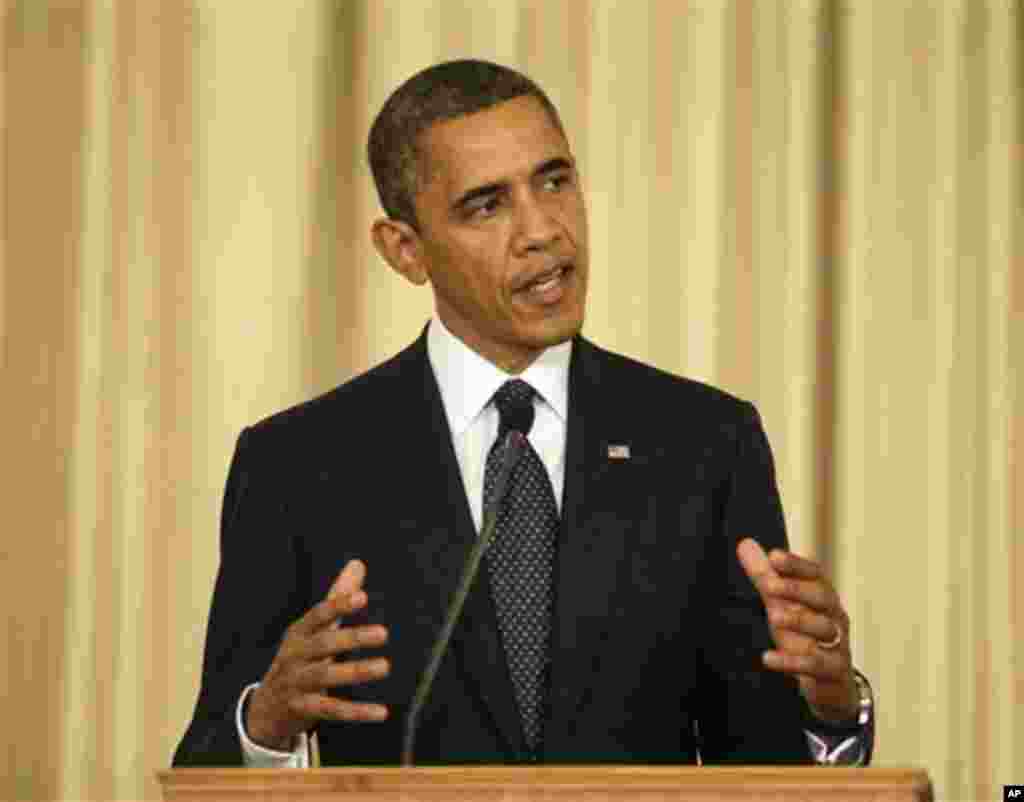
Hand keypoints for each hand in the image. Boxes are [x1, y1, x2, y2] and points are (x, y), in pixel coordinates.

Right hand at [246, 559, 390, 749]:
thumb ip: (337, 598)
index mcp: (299, 633)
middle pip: (323, 644)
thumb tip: (357, 563)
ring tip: (384, 666)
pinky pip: (331, 710)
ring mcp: (296, 683)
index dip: (339, 605)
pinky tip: (381, 712)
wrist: (266, 708)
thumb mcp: (314, 629)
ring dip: (355, 671)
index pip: (318, 615)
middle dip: (352, 638)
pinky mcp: (302, 709)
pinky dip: (356, 712)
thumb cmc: (299, 659)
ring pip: (325, 676)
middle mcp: (294, 656)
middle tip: (384, 633)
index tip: (363, 596)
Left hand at [736, 538, 858, 724]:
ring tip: (773, 617)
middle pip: (822, 597)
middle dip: (796, 589)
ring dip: (798, 621)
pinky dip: (792, 662)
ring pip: (824, 629)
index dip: (796, 564)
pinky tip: (769, 658)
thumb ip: (765, 577)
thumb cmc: (806, 635)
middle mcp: (834, 616)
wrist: (831, 681)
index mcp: (823, 596)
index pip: (815, 574)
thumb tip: (745, 543)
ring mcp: (837, 643)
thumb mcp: (783, 605)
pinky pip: (816, 664)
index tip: (774, 556)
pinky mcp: (833, 671)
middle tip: (768, 585)